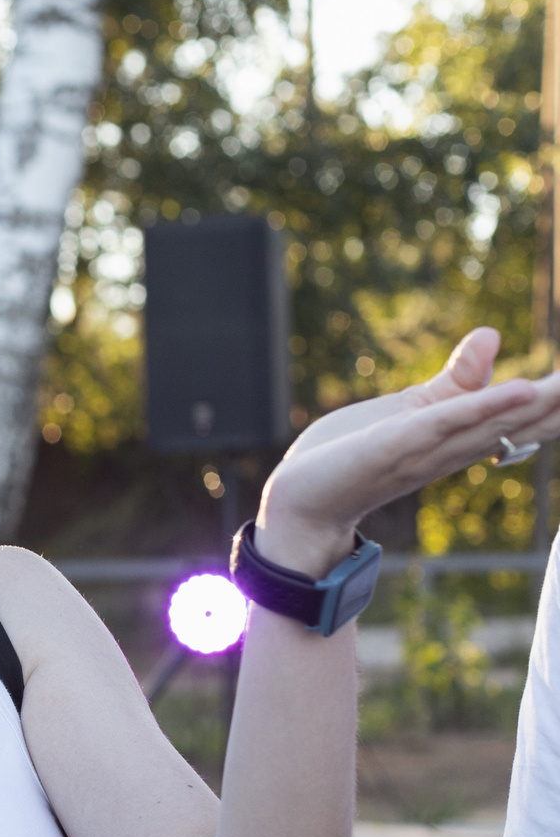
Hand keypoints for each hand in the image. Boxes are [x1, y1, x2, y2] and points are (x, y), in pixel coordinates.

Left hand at [259, 329, 559, 571]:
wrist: (302, 500)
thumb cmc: (355, 456)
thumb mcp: (415, 409)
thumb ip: (460, 378)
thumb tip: (496, 335)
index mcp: (470, 434)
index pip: (540, 410)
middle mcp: (463, 444)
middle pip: (538, 418)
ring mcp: (434, 447)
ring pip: (507, 419)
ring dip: (552, 400)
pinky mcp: (400, 445)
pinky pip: (453, 422)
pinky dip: (490, 405)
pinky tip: (526, 388)